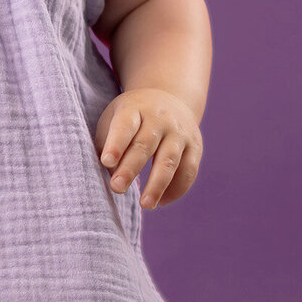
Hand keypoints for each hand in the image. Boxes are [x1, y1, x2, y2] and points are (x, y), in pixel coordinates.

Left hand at [93, 90, 202, 210]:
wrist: (168, 98)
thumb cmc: (131, 118)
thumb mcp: (114, 120)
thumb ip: (107, 146)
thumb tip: (112, 177)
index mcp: (135, 109)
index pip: (125, 126)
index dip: (116, 144)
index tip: (106, 161)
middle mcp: (160, 118)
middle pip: (145, 145)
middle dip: (130, 168)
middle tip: (117, 188)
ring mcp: (179, 132)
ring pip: (169, 160)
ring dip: (157, 185)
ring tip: (145, 204)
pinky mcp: (195, 146)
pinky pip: (188, 170)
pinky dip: (177, 189)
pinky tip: (162, 202)